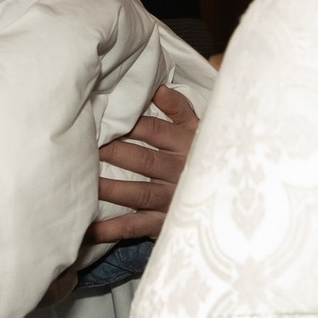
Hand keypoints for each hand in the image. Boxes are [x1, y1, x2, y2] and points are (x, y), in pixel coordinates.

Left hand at [91, 83, 197, 241]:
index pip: (155, 130)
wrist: (232, 194)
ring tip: (85, 181)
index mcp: (186, 144)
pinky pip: (136, 226)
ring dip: (111, 189)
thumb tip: (158, 88)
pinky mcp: (164, 222)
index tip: (102, 116)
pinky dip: (112, 228)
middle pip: (143, 160)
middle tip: (87, 146)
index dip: (129, 123)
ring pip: (138, 193)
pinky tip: (90, 228)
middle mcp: (179, 171)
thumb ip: (179, 108)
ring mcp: (171, 199)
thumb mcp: (200, 129)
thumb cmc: (206, 156)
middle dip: (114, 153)